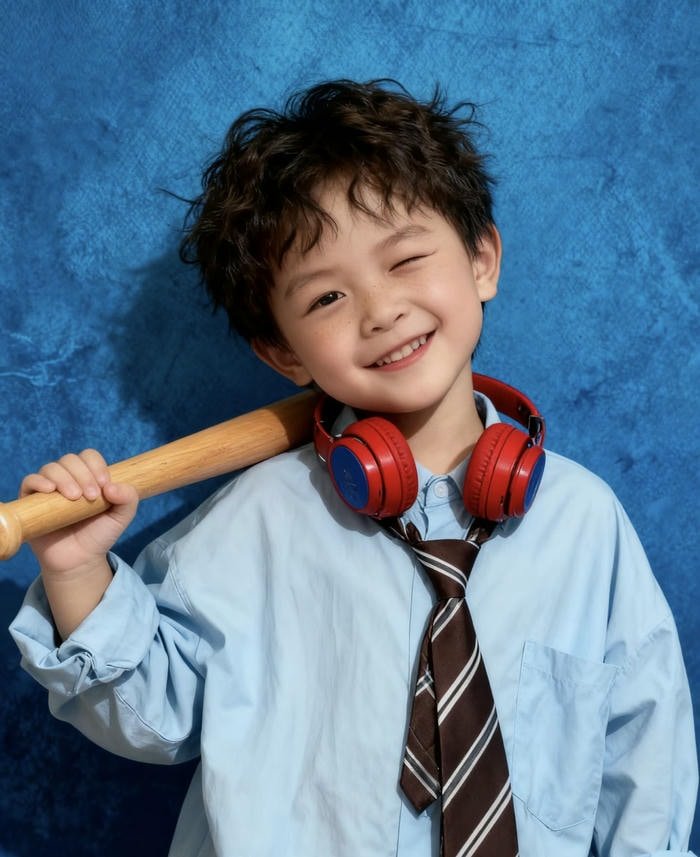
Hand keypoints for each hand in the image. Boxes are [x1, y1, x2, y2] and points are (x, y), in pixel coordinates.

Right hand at [20, 449, 138, 576]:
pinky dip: (39, 481)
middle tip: (91, 496)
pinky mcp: (30, 501)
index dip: (96, 465)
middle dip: (83, 474)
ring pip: (51, 468)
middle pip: (70, 460)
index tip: (104, 485)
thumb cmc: (99, 535)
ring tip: (74, 498)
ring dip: (64, 479)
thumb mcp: (121, 517)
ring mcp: (47, 489)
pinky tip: (50, 490)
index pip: (89, 457)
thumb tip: (112, 486)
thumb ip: (128, 498)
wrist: (79, 560)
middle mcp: (66, 479)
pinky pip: (29, 481)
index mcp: (88, 477)